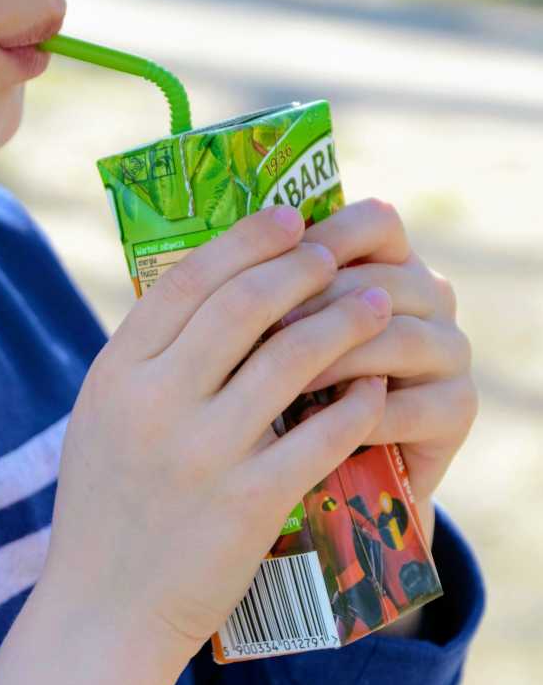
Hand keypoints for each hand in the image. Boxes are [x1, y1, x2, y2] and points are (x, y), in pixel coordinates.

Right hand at [46, 205, 392, 660]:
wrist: (104, 609)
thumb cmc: (107, 508)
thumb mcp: (104, 420)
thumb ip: (149, 361)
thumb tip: (213, 295)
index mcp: (116, 375)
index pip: (186, 281)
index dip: (245, 241)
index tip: (290, 219)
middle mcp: (155, 404)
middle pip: (243, 305)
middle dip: (300, 267)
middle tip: (336, 251)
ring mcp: (202, 454)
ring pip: (290, 360)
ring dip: (344, 322)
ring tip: (378, 302)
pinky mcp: (247, 504)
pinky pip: (319, 436)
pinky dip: (355, 405)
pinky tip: (376, 387)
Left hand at [289, 199, 477, 541]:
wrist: (347, 461)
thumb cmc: (302, 385)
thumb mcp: (284, 333)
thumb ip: (274, 294)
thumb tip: (226, 258)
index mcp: (392, 262)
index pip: (377, 223)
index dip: (327, 237)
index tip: (270, 264)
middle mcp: (432, 297)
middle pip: (381, 282)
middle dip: (316, 307)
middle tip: (259, 334)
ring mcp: (451, 352)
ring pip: (398, 339)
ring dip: (335, 360)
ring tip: (279, 383)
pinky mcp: (457, 409)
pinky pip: (409, 407)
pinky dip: (357, 416)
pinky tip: (312, 427)